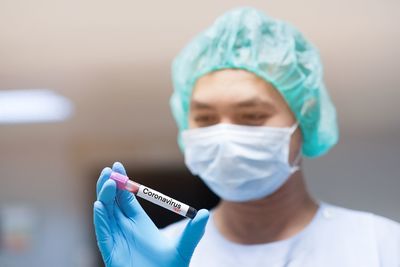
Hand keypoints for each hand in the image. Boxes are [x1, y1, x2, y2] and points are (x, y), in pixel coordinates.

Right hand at [93, 162, 208, 266]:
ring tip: (108, 182)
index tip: (119, 166)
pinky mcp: (111, 251)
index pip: (127, 198)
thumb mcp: (184, 247)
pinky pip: (103, 232)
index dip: (123, 183)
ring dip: (104, 197)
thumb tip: (205, 214)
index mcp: (139, 222)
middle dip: (110, 185)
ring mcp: (116, 238)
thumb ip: (193, 231)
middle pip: (113, 202)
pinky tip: (100, 205)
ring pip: (106, 214)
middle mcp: (125, 227)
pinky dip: (100, 219)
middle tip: (110, 169)